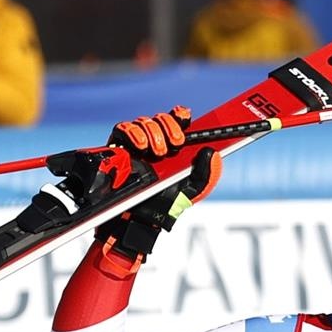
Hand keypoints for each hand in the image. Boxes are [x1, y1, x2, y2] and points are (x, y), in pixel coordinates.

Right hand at [95, 113, 216, 263]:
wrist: (139, 216)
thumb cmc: (165, 203)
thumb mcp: (192, 190)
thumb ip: (206, 173)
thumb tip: (213, 152)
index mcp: (173, 147)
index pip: (177, 122)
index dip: (180, 115)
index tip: (186, 116)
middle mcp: (155, 141)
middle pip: (161, 118)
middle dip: (170, 126)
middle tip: (176, 143)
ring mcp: (136, 143)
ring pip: (144, 121)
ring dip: (153, 133)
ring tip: (157, 153)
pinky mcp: (118, 146)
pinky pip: (123, 128)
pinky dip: (133, 133)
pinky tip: (141, 147)